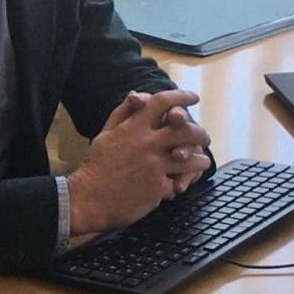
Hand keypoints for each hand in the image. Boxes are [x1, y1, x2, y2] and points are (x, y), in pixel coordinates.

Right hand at [67, 90, 212, 234]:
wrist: (89, 198)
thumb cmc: (96, 166)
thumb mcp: (105, 134)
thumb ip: (123, 113)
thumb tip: (137, 94)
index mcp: (133, 127)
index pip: (162, 102)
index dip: (181, 96)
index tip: (193, 97)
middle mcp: (146, 143)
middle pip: (184, 130)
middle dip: (199, 132)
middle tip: (204, 137)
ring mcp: (154, 166)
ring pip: (189, 157)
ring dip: (200, 159)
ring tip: (202, 161)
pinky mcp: (158, 187)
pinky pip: (178, 181)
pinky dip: (182, 182)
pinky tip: (183, 182)